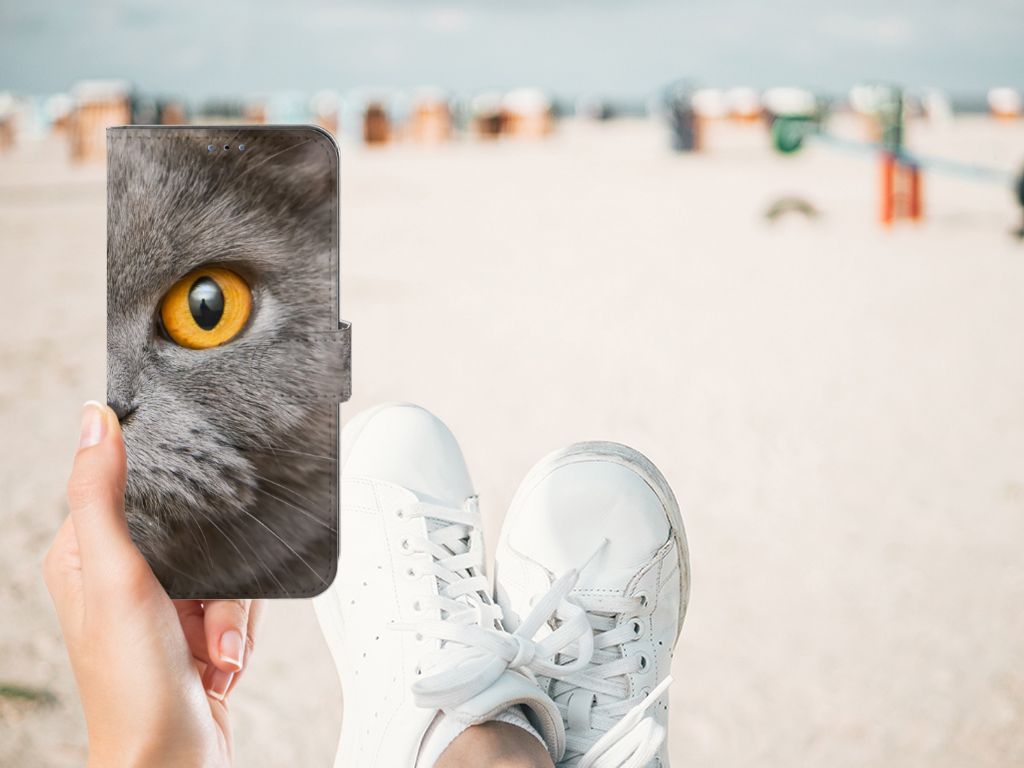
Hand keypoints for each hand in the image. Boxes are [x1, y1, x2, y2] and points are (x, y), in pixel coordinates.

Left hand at [44, 402, 263, 767]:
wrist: (173, 761)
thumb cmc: (133, 686)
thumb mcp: (116, 577)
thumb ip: (102, 496)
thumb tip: (95, 419)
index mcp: (85, 557)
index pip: (132, 490)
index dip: (172, 496)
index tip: (198, 505)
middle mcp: (123, 578)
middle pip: (195, 531)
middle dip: (218, 576)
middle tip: (207, 612)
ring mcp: (162, 606)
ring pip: (225, 567)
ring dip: (231, 612)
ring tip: (215, 648)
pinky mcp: (196, 630)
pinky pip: (239, 602)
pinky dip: (239, 632)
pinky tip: (222, 660)